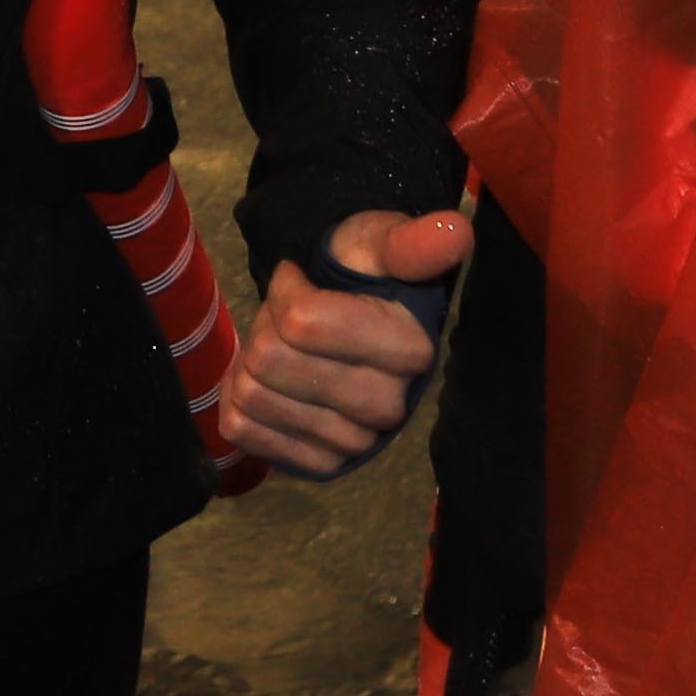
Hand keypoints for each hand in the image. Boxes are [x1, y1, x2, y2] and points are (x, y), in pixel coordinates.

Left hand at [215, 206, 470, 479]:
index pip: (300, 322)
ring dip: (251, 362)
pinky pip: (243, 430)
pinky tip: (272, 383)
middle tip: (291, 317)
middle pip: (270, 360)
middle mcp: (390, 408)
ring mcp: (355, 444)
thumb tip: (456, 229)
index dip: (286, 290)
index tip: (302, 280)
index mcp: (411, 349)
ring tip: (284, 346)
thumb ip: (412, 242)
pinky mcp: (319, 466)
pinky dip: (239, 399)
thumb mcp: (381, 244)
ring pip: (252, 395)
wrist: (352, 329)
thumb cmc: (363, 277)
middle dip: (267, 327)